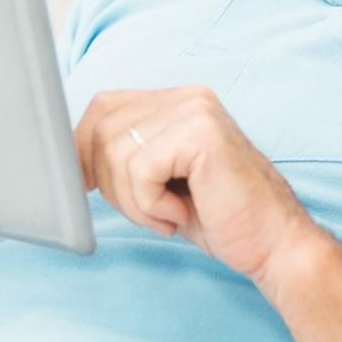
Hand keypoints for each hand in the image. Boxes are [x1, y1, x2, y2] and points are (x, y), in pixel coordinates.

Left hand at [74, 85, 319, 284]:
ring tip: (169, 214)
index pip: (102, 107)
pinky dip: (149, 205)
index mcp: (176, 100)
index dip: (83, 148)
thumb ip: (123, 157)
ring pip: (116, 153)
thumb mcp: (159, 181)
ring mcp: (195, 109)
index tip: (87, 186)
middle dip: (110, 183)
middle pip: (101, 130)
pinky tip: (181, 213)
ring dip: (133, 201)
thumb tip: (66, 156)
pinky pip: (139, 170)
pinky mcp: (200, 133)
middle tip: (150, 211)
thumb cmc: (219, 218)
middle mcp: (186, 95)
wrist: (274, 245)